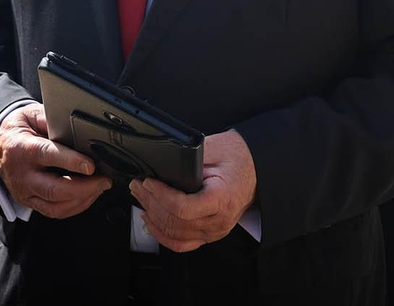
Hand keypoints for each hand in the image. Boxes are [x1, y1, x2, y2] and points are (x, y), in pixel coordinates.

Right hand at [0, 103, 110, 219]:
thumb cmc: (17, 129)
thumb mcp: (31, 114)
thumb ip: (52, 120)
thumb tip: (77, 127)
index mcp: (21, 148)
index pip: (47, 155)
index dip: (71, 162)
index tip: (90, 166)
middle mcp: (21, 174)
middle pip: (53, 189)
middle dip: (83, 188)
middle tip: (103, 180)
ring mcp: (24, 192)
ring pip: (55, 206)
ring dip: (82, 200)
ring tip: (99, 188)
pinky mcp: (29, 202)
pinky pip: (53, 212)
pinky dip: (74, 207)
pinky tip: (87, 196)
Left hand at [130, 130, 256, 252]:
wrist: (255, 169)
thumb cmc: (238, 157)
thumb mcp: (213, 148)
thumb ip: (187, 159)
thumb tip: (159, 164)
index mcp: (222, 199)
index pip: (183, 208)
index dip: (160, 196)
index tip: (148, 182)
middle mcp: (219, 220)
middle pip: (175, 222)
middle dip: (150, 203)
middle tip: (138, 186)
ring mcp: (214, 231)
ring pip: (175, 235)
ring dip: (153, 218)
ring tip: (141, 199)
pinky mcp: (209, 234)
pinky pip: (181, 244)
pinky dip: (162, 235)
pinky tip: (151, 222)